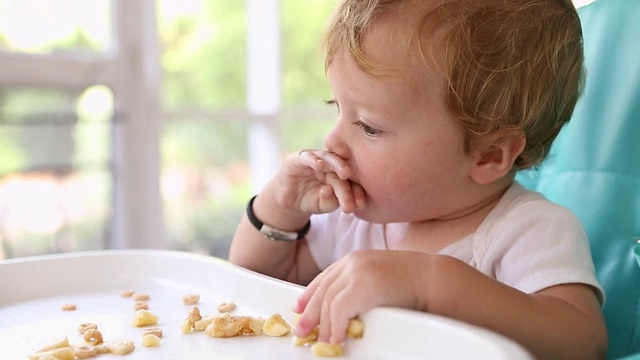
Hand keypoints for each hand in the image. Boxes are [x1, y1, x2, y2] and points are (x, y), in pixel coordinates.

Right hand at [272, 149, 365, 214]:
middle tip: (356, 189)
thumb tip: (329, 191)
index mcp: (340, 176)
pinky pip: (307, 156)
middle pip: (342, 170)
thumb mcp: (322, 206)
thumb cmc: (310, 201)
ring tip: (345, 173)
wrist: (288, 200)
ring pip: (329, 158)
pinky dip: (313, 159)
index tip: (360, 205)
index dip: (357, 193)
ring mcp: (316, 160)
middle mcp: (330, 165)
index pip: (351, 182)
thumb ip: (330, 202)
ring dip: (338, 165)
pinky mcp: (299, 158)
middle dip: (350, 181)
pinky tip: (319, 166)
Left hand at [292, 250, 427, 343]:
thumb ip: (361, 286)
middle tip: (302, 330)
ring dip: (323, 325)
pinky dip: (335, 327)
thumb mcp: (380, 277)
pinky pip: (338, 311)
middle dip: (309, 313)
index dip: (309, 294)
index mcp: (355, 259)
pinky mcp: (361, 286)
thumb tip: (347, 308)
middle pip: (322, 291)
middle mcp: (352, 263)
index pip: (325, 278)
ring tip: (323, 340)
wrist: (432, 278)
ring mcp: (356, 272)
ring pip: (328, 303)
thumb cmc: (414, 281)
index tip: (299, 307)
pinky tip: (337, 338)